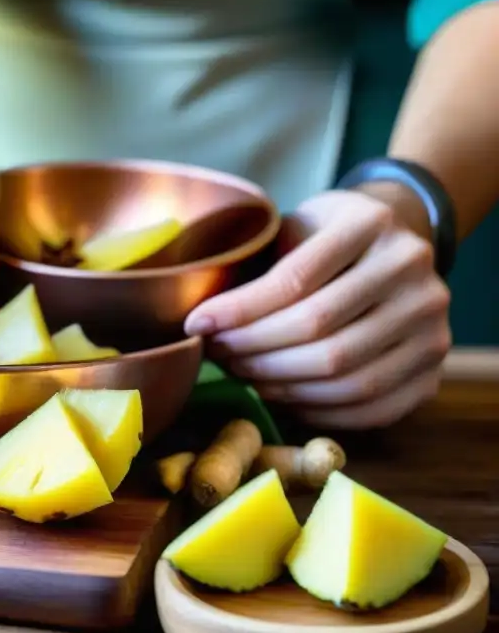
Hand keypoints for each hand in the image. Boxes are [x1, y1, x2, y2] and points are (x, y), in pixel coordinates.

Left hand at [184, 188, 451, 428]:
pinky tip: (281, 397)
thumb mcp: (297, 223)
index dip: (238, 310)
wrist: (397, 246)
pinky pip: (371, 407)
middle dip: (253, 349)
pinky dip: (317, 410)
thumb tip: (202, 321)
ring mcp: (433, 324)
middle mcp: (412, 271)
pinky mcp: (435, 371)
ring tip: (242, 373)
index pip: (294, 280)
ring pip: (343, 374)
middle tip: (217, 353)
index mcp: (371, 223)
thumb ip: (259, 261)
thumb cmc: (328, 236)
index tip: (197, 324)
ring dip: (278, 383)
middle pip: (317, 329)